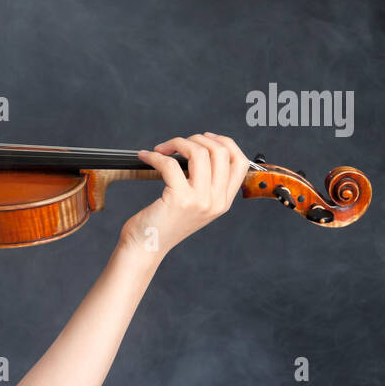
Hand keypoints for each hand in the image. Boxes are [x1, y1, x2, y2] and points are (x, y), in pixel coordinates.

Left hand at [120, 132, 251, 255]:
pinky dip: (156, 156)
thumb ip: (204, 184)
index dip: (224, 142)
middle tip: (175, 144)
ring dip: (176, 143)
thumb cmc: (162, 225)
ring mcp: (200, 201)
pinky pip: (170, 164)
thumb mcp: (193, 206)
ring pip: (199, 153)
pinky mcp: (179, 199)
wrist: (144, 248)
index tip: (204, 137)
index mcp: (223, 202)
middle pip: (220, 152)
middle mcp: (216, 202)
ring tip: (160, 149)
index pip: (240, 162)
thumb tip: (198, 149)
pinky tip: (146, 157)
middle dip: (195, 139)